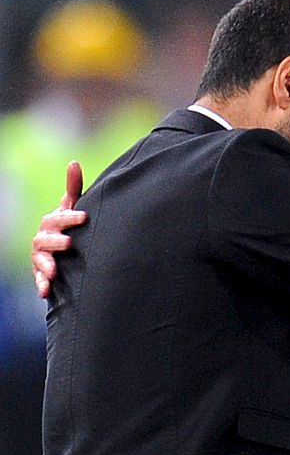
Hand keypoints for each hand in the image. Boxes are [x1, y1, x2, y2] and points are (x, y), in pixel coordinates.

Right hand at [32, 161, 86, 297]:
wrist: (62, 252)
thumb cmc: (68, 227)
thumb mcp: (71, 209)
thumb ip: (73, 189)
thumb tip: (74, 162)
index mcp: (52, 223)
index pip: (58, 218)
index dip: (70, 217)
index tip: (84, 217)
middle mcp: (43, 239)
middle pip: (45, 239)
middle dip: (56, 241)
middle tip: (69, 244)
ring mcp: (41, 257)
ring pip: (40, 260)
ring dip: (46, 264)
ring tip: (55, 270)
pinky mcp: (42, 274)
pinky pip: (39, 280)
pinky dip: (42, 285)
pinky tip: (45, 291)